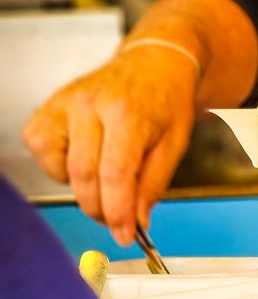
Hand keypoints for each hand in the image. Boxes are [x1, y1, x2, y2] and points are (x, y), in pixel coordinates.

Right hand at [23, 47, 196, 244]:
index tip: (124, 235)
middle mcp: (91, 104)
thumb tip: (135, 222)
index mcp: (128, 112)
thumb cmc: (165, 101)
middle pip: (84, 175)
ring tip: (106, 177)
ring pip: (61, 167)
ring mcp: (65, 103)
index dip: (117, 212)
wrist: (153, 63)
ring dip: (82, 187)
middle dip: (100, 208)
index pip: (115, 174)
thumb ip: (153, 185)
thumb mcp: (174, 144)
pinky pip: (42, 150)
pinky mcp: (49, 107)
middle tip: (117, 218)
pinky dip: (60, 166)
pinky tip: (84, 158)